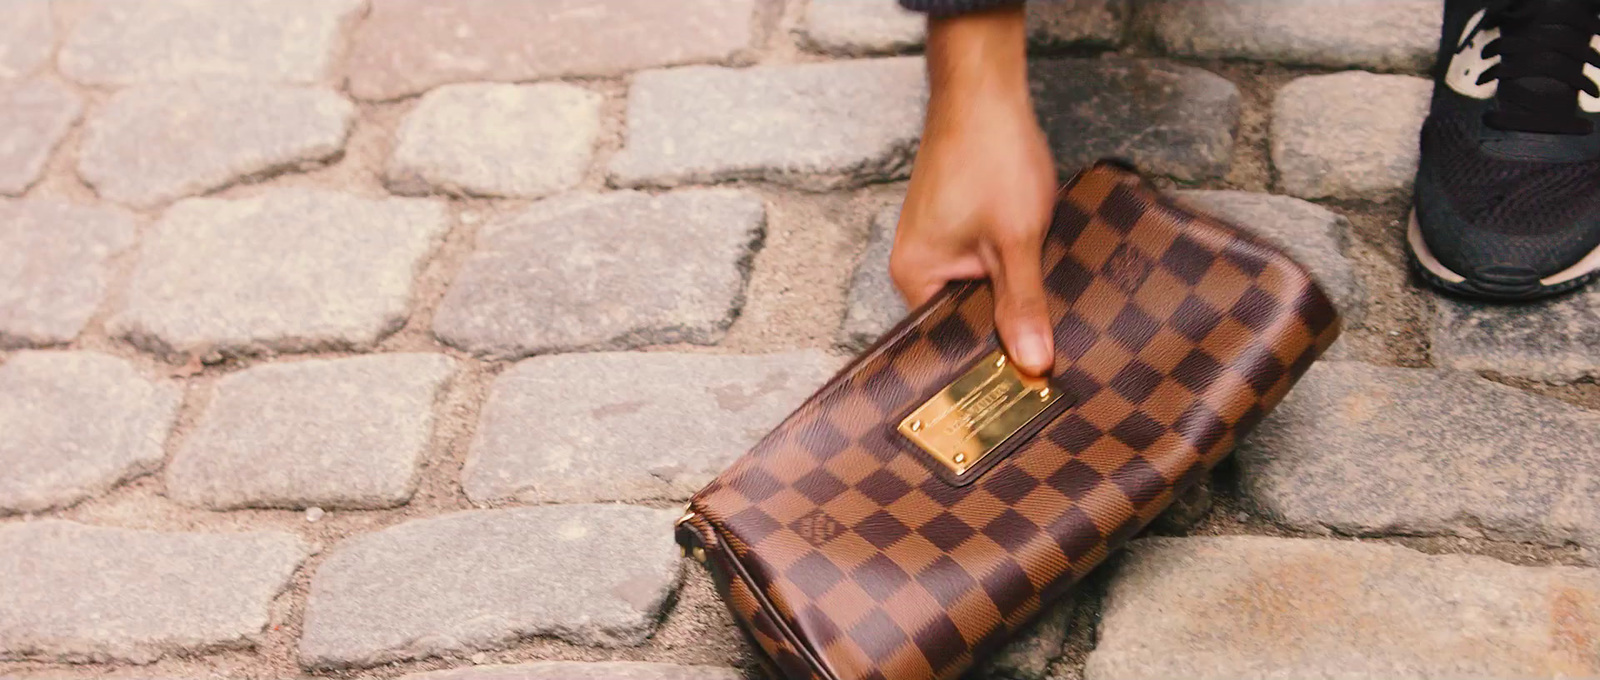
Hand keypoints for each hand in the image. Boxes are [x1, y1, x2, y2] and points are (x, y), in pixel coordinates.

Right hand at [890, 6, 1057, 375]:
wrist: (985, 90)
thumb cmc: (990, 158)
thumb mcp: (1016, 240)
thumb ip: (1023, 304)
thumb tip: (1032, 363)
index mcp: (916, 276)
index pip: (949, 342)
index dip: (989, 360)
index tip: (1027, 380)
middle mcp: (919, 263)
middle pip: (966, 317)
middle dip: (1006, 326)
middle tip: (1050, 349)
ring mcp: (938, 242)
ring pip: (980, 289)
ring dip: (1012, 293)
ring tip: (1049, 309)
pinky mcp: (958, 224)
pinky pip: (984, 264)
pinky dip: (1011, 268)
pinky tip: (1040, 268)